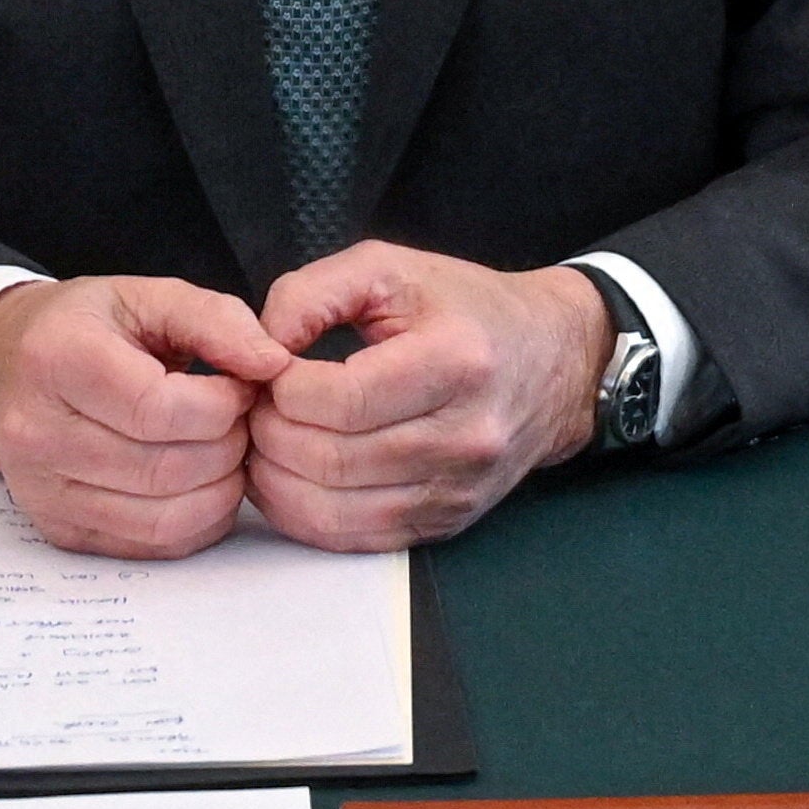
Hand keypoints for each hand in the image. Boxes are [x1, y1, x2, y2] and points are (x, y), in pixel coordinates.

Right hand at [0, 276, 290, 559]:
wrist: (1, 371)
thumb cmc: (81, 330)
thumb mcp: (144, 297)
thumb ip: (215, 318)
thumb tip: (272, 361)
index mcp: (56, 360)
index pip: (159, 410)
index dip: (222, 405)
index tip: (239, 388)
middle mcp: (37, 432)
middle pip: (166, 468)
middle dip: (227, 448)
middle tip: (240, 422)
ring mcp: (42, 490)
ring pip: (163, 518)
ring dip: (219, 490)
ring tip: (226, 452)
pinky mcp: (59, 529)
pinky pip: (149, 545)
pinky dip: (196, 522)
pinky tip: (204, 485)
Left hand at [240, 242, 607, 551]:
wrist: (552, 360)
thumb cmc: (466, 310)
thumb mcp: (389, 268)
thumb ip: (310, 293)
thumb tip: (257, 346)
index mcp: (456, 360)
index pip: (340, 400)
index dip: (282, 390)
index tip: (272, 371)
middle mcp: (465, 435)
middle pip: (331, 460)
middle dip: (270, 434)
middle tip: (257, 408)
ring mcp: (457, 488)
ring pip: (334, 510)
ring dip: (277, 479)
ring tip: (267, 440)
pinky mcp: (446, 522)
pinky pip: (355, 539)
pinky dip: (305, 514)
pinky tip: (291, 478)